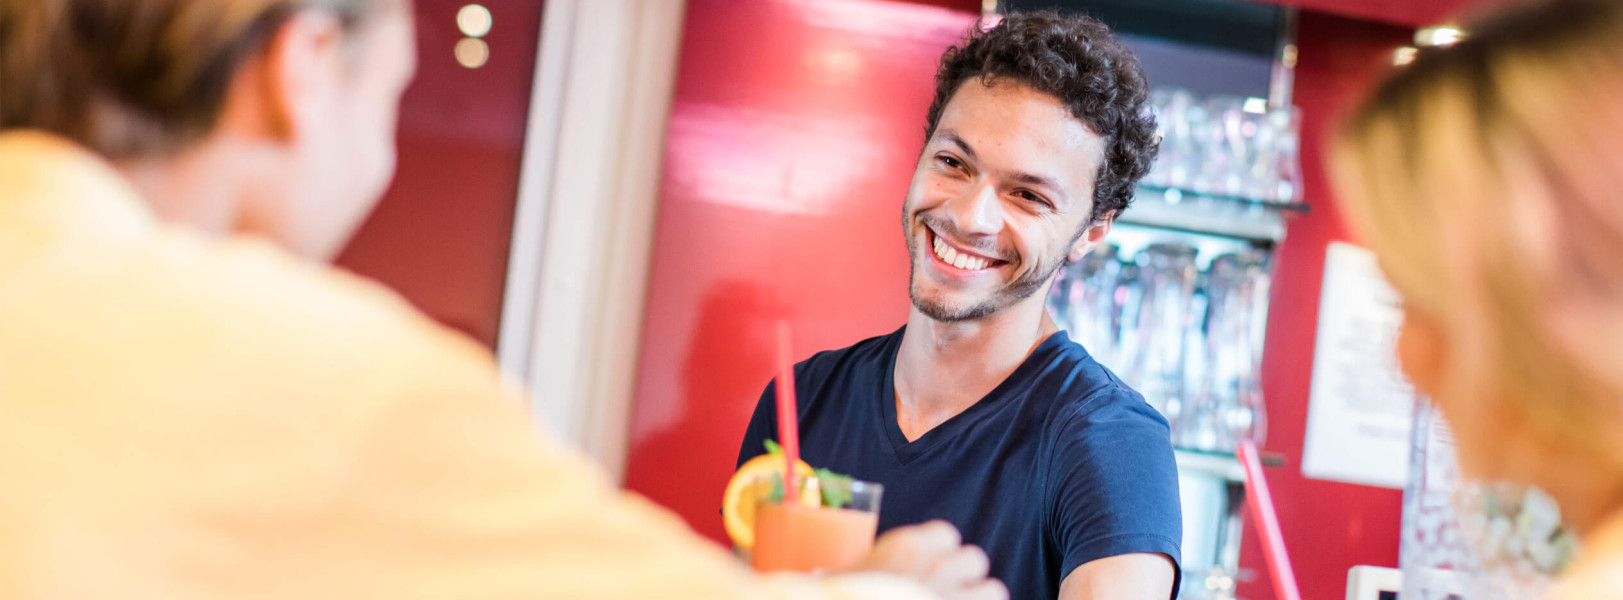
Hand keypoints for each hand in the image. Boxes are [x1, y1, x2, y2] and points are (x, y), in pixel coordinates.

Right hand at [851, 520, 1007, 599]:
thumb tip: (825, 577)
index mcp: (906, 547)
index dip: (938, 554)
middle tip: (943, 594)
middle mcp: (937, 567)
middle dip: (963, 578)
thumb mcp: (836, 579)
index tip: (926, 570)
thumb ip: (850, 573)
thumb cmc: (840, 598)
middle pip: (973, 558)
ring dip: (978, 599)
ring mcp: (955, 597)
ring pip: (993, 590)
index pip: (945, 535)